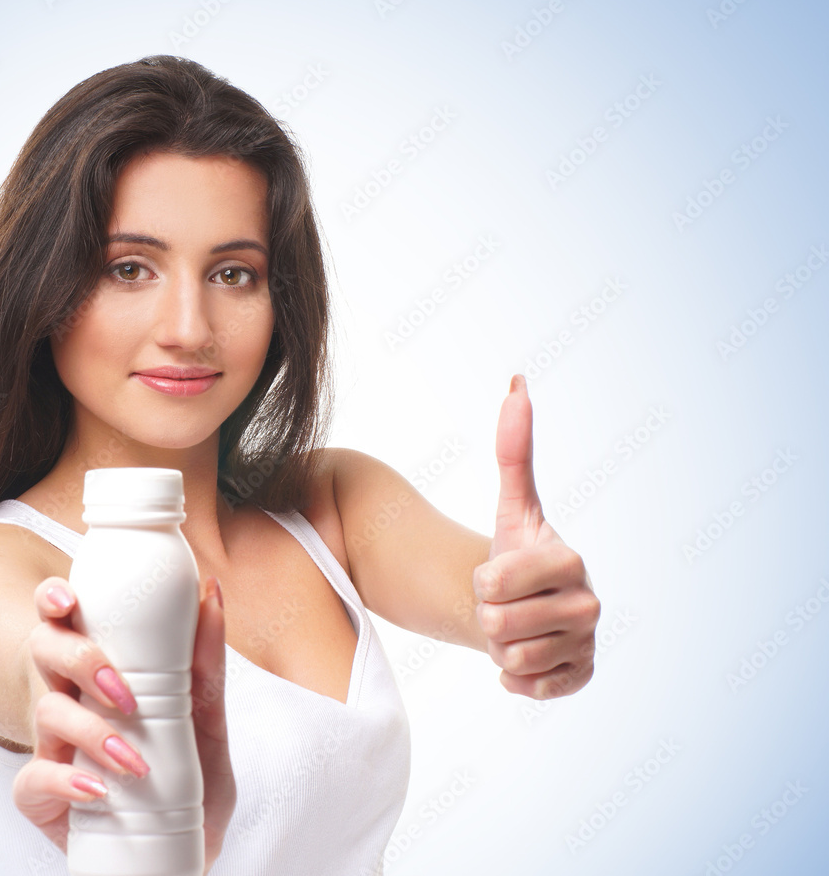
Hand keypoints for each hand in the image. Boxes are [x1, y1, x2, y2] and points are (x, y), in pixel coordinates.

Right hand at [12, 575, 235, 870]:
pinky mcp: (43, 795)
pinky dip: (65, 781)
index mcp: (101, 668)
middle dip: (78, 659)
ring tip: (133, 758)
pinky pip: (32, 779)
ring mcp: (53, 745)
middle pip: (44, 650)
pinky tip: (98, 790)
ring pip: (46, 710)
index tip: (69, 600)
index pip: (65, 619)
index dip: (53, 599)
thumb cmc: (189, 771)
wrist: (188, 845)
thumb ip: (206, 663)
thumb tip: (212, 594)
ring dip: (90, 730)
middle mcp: (71, 697)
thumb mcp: (206, 715)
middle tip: (123, 691)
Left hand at [473, 375, 600, 698]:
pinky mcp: (581, 678)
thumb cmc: (515, 551)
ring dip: (499, 645)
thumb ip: (514, 449)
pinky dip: (515, 676)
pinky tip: (528, 654)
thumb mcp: (512, 503)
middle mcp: (589, 604)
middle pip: (498, 624)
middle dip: (488, 614)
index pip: (494, 582)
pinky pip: (527, 688)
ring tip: (517, 624)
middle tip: (505, 602)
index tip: (498, 573)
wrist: (523, 603)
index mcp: (570, 559)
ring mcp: (587, 645)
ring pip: (509, 658)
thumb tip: (518, 382)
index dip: (482, 580)